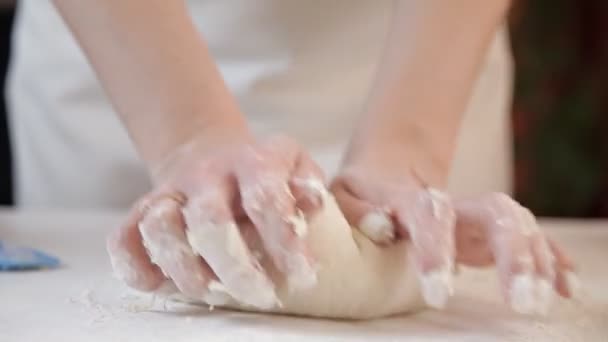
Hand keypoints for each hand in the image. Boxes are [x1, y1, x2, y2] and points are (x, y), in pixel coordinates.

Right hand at [107, 135, 325, 308]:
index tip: (302, 276)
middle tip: (261, 297)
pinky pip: (123, 238)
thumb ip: (306, 187)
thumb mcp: (296, 168)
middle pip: (209, 220)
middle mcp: (206, 174)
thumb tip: (311, 207)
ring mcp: (170, 191)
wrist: (212, 155)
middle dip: (236, 268)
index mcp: (251, 161)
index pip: (265, 198)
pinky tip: (158, 285)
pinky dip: (134, 267)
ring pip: (160, 227)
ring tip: (213, 294)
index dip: (284, 241)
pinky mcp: (142, 209)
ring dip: (185, 269)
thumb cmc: (264, 174)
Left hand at [332, 162, 576, 313]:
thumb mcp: (343, 196)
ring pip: (518, 225)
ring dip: (537, 260)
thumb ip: (358, 212)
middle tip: (522, 301)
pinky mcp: (488, 230)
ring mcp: (474, 217)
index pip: (430, 214)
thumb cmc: (360, 193)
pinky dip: (550, 258)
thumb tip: (384, 228)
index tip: (438, 291)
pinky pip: (527, 239)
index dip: (435, 249)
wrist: (388, 168)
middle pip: (495, 213)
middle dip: (513, 254)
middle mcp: (451, 206)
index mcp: (410, 199)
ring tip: (545, 299)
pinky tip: (568, 285)